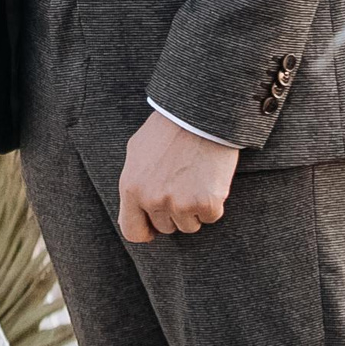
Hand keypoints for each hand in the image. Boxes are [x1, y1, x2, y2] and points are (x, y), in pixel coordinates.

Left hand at [116, 110, 240, 242]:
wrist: (200, 114)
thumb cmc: (168, 129)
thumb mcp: (137, 151)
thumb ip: (134, 183)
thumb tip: (133, 209)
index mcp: (131, 188)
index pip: (132, 231)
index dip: (146, 230)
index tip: (155, 225)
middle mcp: (153, 199)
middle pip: (165, 228)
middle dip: (173, 212)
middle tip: (182, 185)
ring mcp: (180, 203)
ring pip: (189, 226)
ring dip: (194, 209)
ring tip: (195, 179)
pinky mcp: (206, 203)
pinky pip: (210, 217)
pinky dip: (213, 203)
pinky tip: (210, 179)